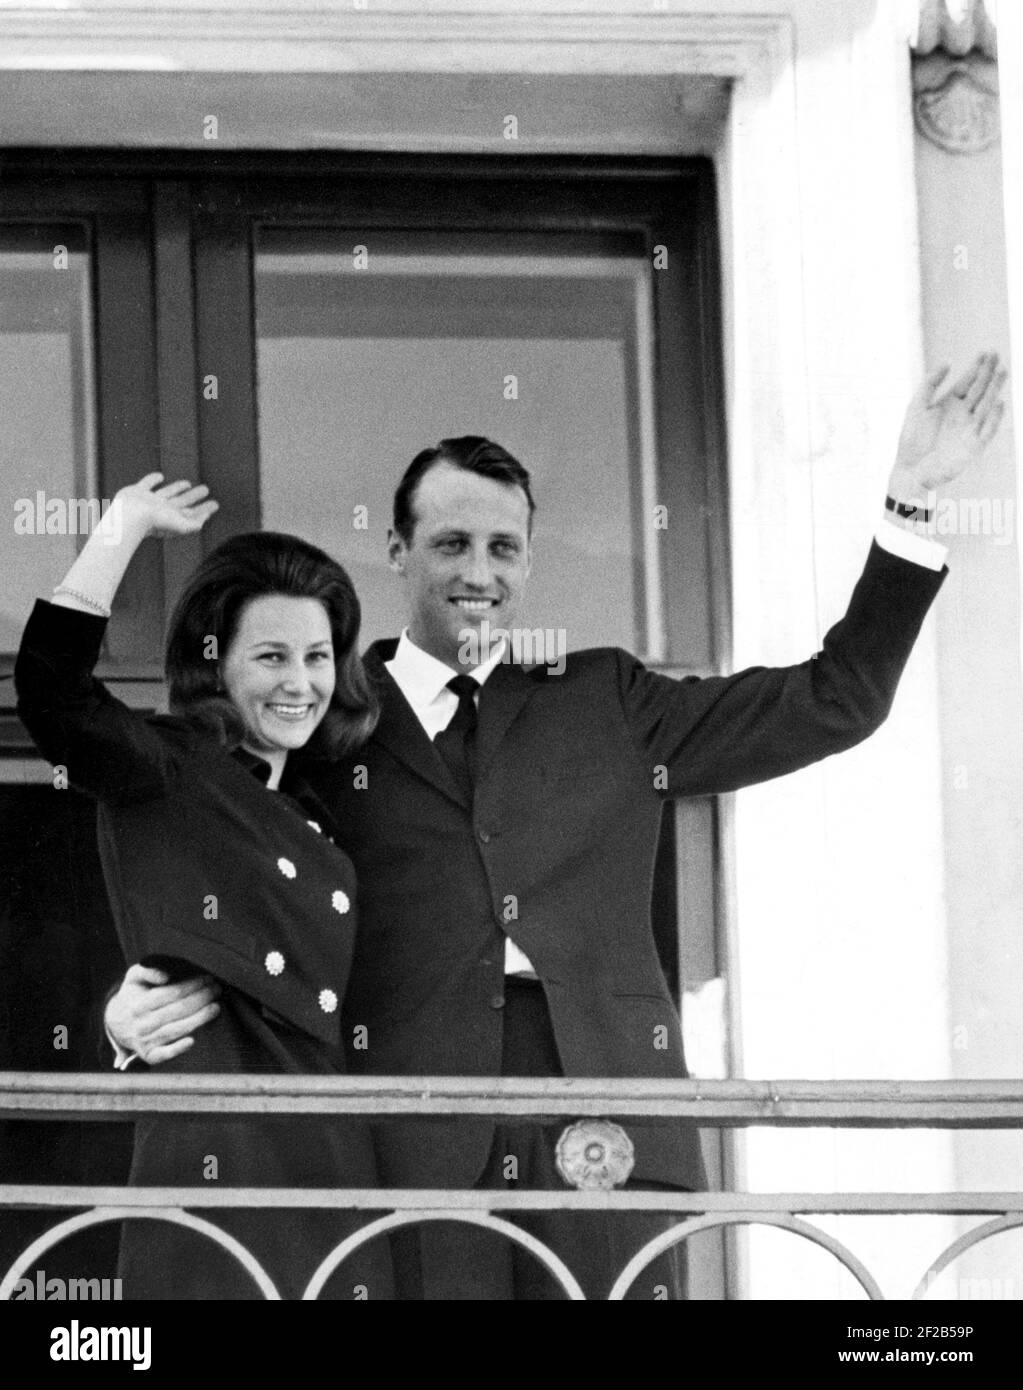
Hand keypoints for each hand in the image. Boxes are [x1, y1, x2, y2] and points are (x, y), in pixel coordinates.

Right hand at [106, 964, 219, 1065]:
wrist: (115, 1022)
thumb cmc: (133, 994)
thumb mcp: (134, 976)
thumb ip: (148, 971)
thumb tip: (165, 976)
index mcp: (139, 1004)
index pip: (171, 993)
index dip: (192, 985)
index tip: (207, 978)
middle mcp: (141, 1023)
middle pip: (177, 1010)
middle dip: (201, 998)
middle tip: (216, 989)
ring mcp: (144, 1040)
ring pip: (175, 1030)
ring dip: (199, 1019)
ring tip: (216, 1007)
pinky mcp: (148, 1054)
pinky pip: (162, 1055)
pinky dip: (176, 1050)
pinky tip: (192, 1041)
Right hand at [111, 473, 218, 539]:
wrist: (129, 516)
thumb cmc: (153, 522)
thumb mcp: (178, 526)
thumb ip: (192, 525)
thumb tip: (203, 521)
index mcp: (173, 518)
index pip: (192, 514)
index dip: (204, 509)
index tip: (215, 504)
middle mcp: (162, 510)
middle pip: (183, 502)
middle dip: (194, 497)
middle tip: (206, 489)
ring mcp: (149, 501)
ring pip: (168, 492)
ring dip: (178, 488)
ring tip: (188, 484)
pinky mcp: (137, 492)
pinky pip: (148, 483)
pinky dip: (154, 479)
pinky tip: (160, 476)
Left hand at [890, 352, 1007, 497]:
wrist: (911, 469)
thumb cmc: (911, 440)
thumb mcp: (917, 406)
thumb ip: (929, 384)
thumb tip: (947, 363)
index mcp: (949, 404)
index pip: (967, 382)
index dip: (976, 367)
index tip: (985, 353)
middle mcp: (962, 414)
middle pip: (979, 389)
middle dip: (988, 373)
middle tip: (996, 355)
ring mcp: (969, 428)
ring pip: (986, 405)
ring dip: (994, 389)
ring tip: (1001, 372)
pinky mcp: (973, 445)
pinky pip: (987, 430)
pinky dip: (993, 418)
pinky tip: (997, 403)